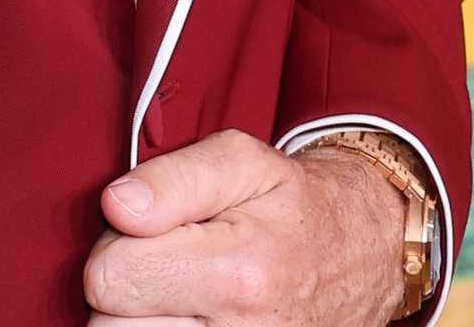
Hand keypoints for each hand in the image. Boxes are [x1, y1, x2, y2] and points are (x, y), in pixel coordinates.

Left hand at [82, 128, 408, 325]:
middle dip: (124, 293)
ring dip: (141, 321)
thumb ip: (173, 178)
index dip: (117, 246)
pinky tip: (189, 317)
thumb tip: (118, 207)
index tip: (148, 235)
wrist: (364, 252)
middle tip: (166, 265)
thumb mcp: (242, 162)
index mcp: (236, 274)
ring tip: (178, 293)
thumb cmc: (295, 203)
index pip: (110, 277)